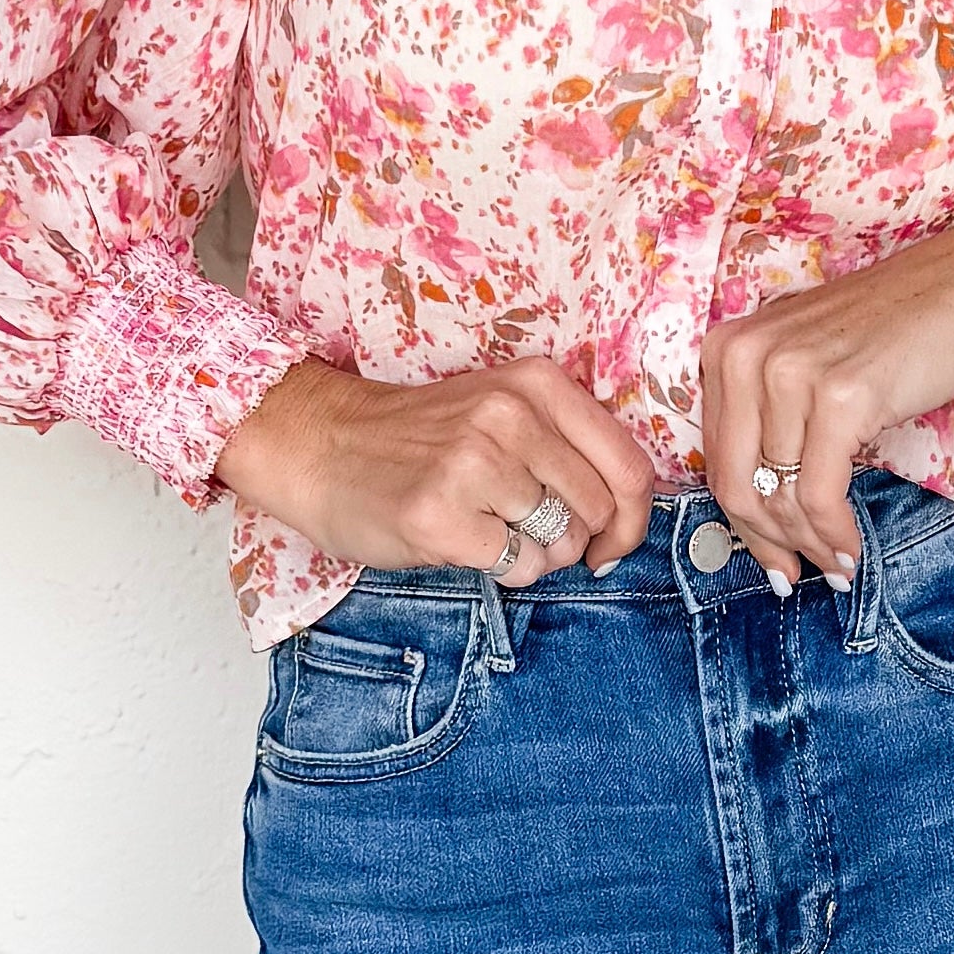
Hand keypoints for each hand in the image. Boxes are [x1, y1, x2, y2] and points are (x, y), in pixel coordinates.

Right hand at [215, 354, 656, 578]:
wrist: (321, 445)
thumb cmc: (420, 439)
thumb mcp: (501, 408)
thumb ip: (567, 445)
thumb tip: (624, 524)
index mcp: (537, 384)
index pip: (629, 467)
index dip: (633, 520)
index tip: (612, 542)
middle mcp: (510, 417)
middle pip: (597, 512)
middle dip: (575, 538)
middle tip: (524, 529)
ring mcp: (473, 466)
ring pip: (559, 545)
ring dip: (532, 554)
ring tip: (485, 527)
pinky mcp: (440, 517)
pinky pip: (518, 569)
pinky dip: (500, 569)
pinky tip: (463, 541)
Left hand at [700, 201, 953, 587]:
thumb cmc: (897, 329)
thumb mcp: (809, 363)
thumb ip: (774, 420)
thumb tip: (765, 513)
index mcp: (728, 348)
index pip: (717, 460)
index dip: (743, 523)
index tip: (771, 557)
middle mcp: (746, 356)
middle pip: (736, 485)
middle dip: (768, 544)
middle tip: (797, 578)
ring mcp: (790, 374)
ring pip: (777, 496)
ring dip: (809, 546)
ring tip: (836, 567)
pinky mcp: (840, 398)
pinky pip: (819, 494)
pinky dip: (834, 535)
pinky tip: (851, 551)